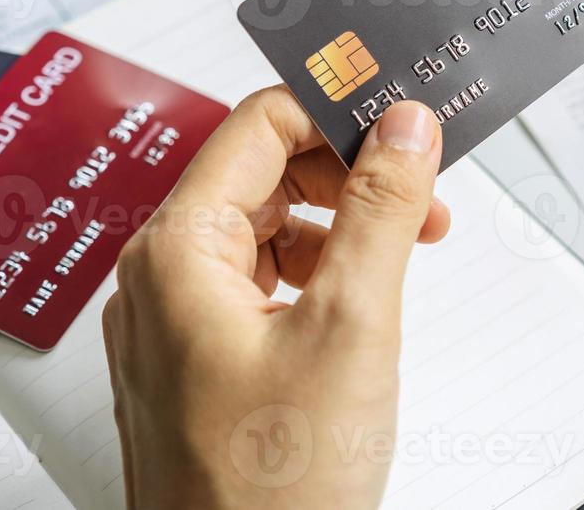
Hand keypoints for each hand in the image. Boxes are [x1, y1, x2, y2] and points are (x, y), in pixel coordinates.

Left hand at [103, 89, 448, 508]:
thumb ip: (380, 210)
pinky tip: (360, 301)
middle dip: (349, 173)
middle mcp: (162, 280)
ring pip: (265, 230)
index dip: (338, 112)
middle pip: (262, 175)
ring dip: (340, 225)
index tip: (404, 119)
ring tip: (405, 250)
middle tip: (422, 193)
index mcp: (178, 252)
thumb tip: (402, 127)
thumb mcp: (353, 326)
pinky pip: (258, 284)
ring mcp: (176, 326)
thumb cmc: (272, 490)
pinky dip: (318, 275)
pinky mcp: (200, 365)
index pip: (260, 126)